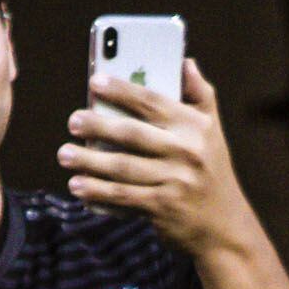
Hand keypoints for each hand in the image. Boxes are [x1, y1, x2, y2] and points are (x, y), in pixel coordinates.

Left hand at [61, 60, 264, 262]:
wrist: (224, 226)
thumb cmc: (211, 170)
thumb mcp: (212, 130)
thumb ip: (199, 94)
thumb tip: (185, 62)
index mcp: (194, 127)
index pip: (153, 102)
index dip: (122, 90)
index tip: (95, 82)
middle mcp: (185, 152)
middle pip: (132, 134)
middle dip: (98, 126)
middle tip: (73, 121)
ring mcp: (174, 182)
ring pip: (123, 168)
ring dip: (89, 162)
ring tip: (64, 154)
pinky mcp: (163, 208)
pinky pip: (123, 197)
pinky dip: (98, 192)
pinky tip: (78, 185)